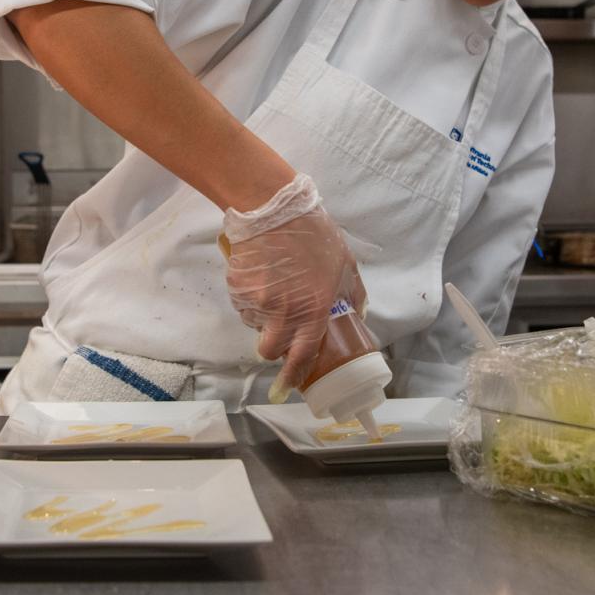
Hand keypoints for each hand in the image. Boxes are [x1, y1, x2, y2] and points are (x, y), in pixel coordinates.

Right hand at [221, 175, 367, 393]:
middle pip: (270, 350)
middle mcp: (285, 313)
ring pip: (254, 326)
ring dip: (262, 319)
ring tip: (271, 292)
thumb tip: (357, 313)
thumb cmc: (314, 235)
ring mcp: (258, 302)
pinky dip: (250, 298)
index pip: (303, 356)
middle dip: (273, 347)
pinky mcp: (238, 289)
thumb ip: (352, 293)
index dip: (294, 375)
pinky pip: (242, 304)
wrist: (274, 209)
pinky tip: (259, 278)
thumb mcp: (345, 263)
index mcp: (314, 310)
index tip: (289, 386)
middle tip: (279, 332)